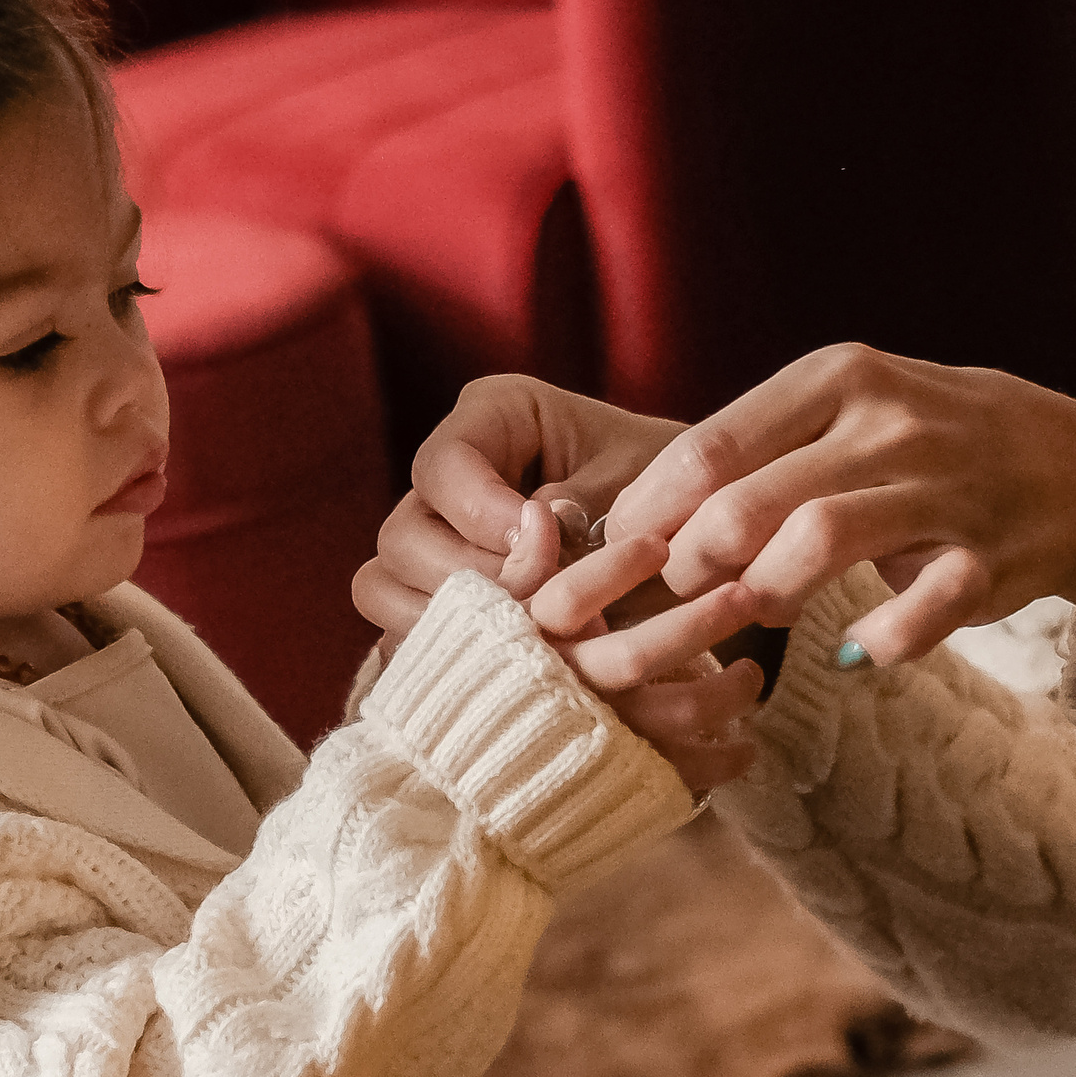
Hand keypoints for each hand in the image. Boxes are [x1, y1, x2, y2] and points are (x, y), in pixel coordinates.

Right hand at [354, 375, 683, 651]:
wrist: (691, 536)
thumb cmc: (676, 492)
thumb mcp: (647, 482)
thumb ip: (589, 499)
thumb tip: (533, 532)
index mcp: (492, 417)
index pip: (444, 465)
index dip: (483, 513)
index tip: (548, 539)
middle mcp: (448, 478)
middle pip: (402, 536)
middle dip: (472, 579)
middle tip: (544, 602)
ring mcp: (432, 541)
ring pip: (384, 588)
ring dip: (454, 623)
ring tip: (533, 633)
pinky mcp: (434, 597)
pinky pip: (401, 632)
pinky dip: (451, 652)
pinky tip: (510, 660)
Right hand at [504, 500, 764, 796]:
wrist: (473, 771)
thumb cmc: (491, 679)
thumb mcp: (490, 619)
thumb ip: (522, 570)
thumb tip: (539, 512)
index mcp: (532, 641)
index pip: (570, 598)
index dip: (615, 569)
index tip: (659, 544)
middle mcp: (567, 687)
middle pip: (636, 655)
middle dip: (697, 623)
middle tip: (744, 595)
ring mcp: (596, 735)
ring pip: (672, 712)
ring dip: (726, 692)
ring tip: (752, 673)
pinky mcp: (619, 777)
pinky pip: (681, 770)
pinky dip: (722, 760)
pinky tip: (745, 746)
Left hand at [607, 344, 1075, 668]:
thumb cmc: (924, 444)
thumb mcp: (847, 411)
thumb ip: (756, 451)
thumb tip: (635, 510)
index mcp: (840, 379)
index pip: (712, 447)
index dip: (653, 511)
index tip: (626, 553)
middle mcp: (890, 423)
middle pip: (750, 499)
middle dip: (697, 559)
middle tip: (685, 591)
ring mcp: (945, 491)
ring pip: (820, 541)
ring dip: (768, 592)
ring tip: (759, 610)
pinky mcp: (990, 560)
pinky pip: (920, 613)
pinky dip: (876, 642)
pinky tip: (854, 653)